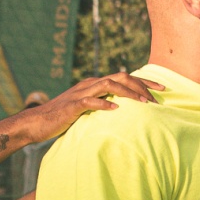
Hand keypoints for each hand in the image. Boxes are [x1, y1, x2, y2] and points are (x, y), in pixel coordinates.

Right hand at [17, 71, 155, 145]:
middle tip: (158, 97)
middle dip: (142, 85)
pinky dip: (104, 104)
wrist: (37, 123)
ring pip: (109, 85)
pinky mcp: (72, 106)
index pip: (123, 77)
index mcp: (94, 84)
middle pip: (120, 77)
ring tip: (144, 103)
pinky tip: (116, 109)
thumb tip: (124, 112)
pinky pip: (90, 102)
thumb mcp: (88, 111)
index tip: (161, 90)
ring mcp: (80, 94)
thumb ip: (103, 106)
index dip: (143, 82)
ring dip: (129, 93)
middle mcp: (89, 85)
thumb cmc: (64, 119)